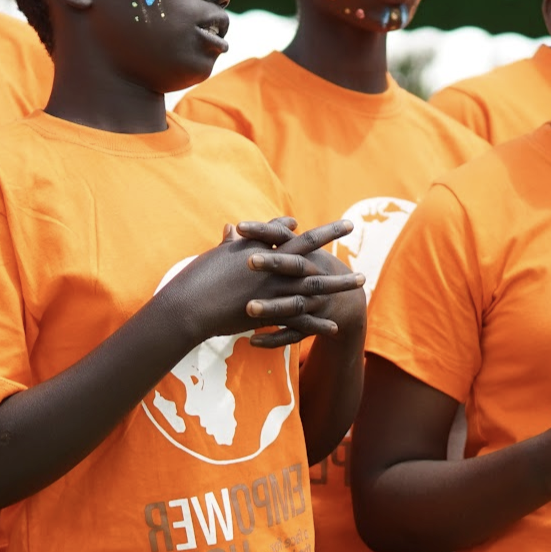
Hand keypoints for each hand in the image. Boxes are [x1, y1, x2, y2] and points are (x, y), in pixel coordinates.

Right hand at [158, 219, 363, 346]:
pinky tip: (335, 327)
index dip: (303, 228)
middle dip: (333, 240)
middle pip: (310, 252)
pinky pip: (301, 321)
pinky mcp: (271, 314)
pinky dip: (318, 324)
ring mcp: (274, 290)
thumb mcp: (217, 255)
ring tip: (361, 281)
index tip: (322, 224)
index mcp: (259, 251)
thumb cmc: (198, 279)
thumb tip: (233, 226)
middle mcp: (272, 268)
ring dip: (339, 285)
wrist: (189, 305)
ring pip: (314, 287)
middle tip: (353, 225)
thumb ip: (231, 241)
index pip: (287, 233)